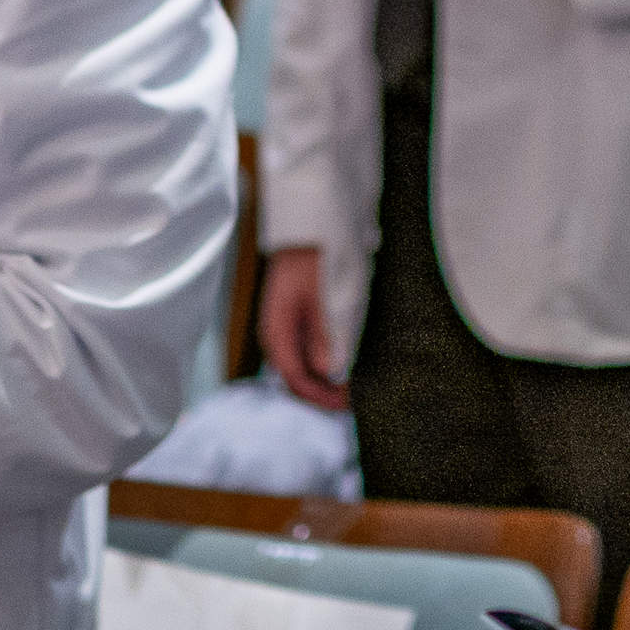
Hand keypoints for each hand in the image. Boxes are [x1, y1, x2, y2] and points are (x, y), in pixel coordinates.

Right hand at [256, 247, 348, 410]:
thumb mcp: (324, 294)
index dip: (320, 396)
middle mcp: (277, 333)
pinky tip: (340, 365)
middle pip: (295, 377)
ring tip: (349, 388)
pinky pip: (305, 352)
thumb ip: (324, 333)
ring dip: (323, 381)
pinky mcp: (297, 319)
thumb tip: (329, 371)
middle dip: (321, 393)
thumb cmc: (318, 257)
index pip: (295, 378)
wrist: (311, 225)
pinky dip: (323, 364)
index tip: (347, 403)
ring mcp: (286, 326)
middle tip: (351, 401)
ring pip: (300, 366)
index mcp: (277, 329)